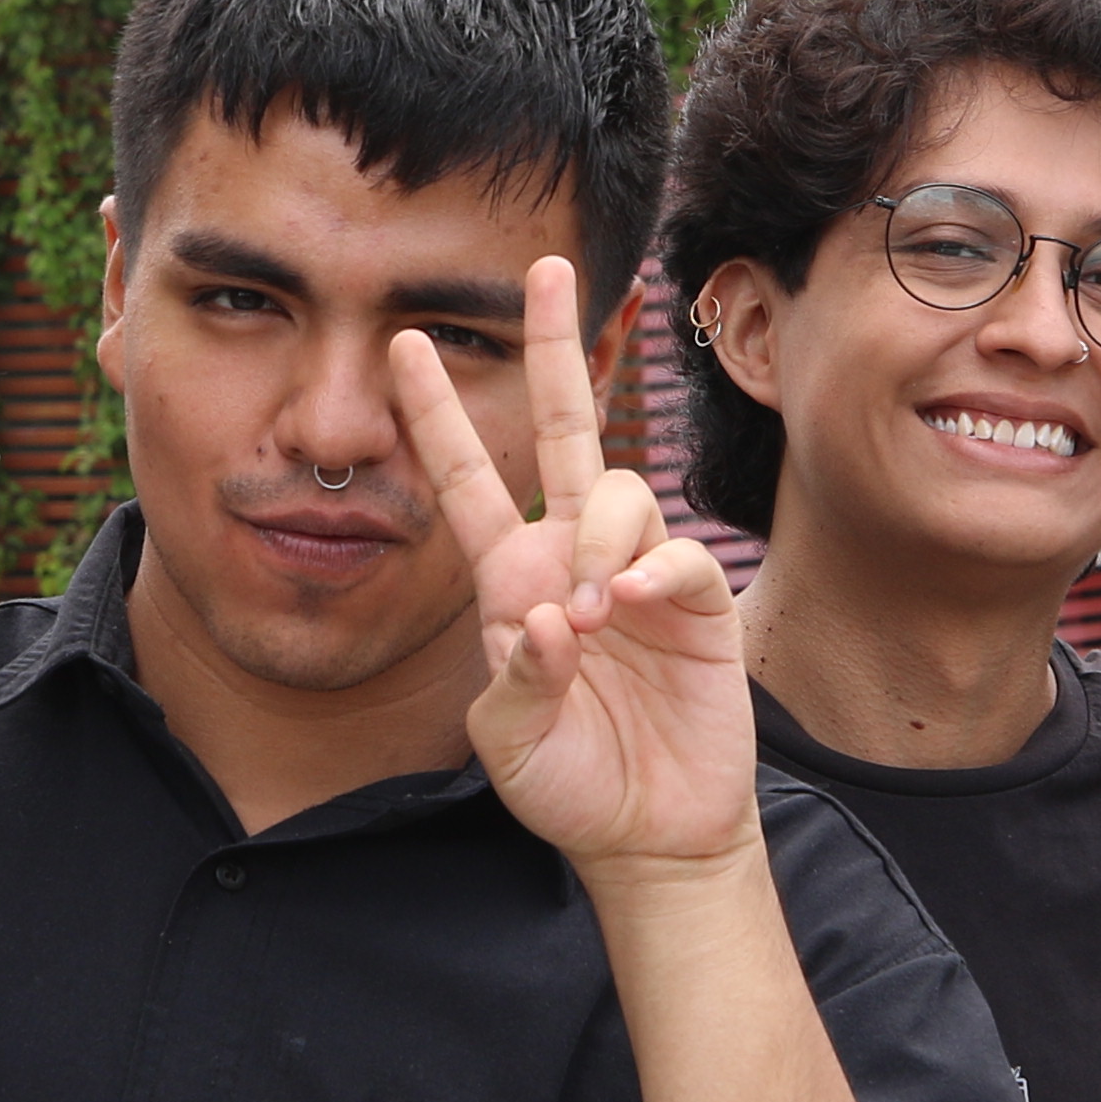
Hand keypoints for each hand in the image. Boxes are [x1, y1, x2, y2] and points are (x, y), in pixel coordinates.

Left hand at [390, 259, 757, 874]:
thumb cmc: (568, 784)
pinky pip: (675, 552)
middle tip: (547, 270)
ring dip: (600, 541)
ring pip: (621, 492)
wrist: (649, 831)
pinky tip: (626, 610)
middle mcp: (572, 556)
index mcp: (509, 577)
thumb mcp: (510, 744)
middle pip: (564, 429)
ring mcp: (636, 572)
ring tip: (590, 618)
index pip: (467, 480)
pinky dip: (650, 571)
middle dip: (552, 349)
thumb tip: (540, 616)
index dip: (435, 414)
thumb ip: (515, 682)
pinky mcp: (695, 599)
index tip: (405, 343)